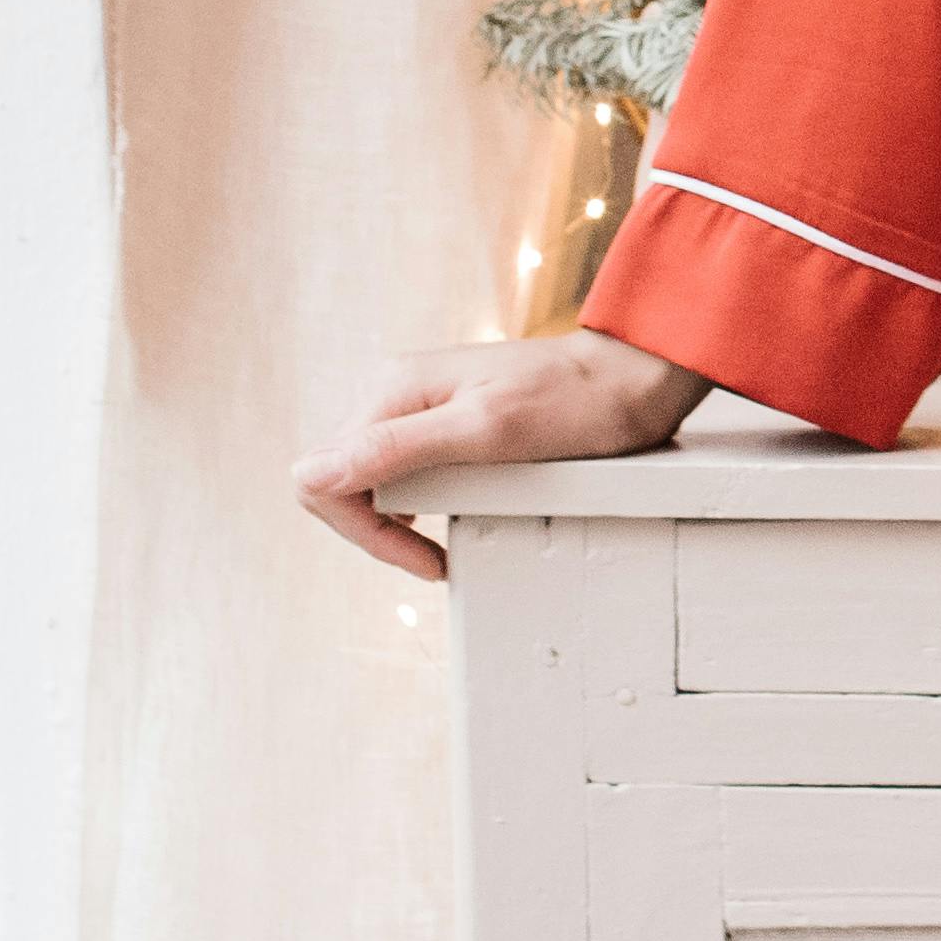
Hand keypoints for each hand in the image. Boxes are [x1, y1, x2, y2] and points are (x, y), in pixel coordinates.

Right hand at [293, 327, 711, 582]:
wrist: (630, 379)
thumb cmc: (573, 403)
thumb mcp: (486, 432)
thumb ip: (397, 450)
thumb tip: (309, 476)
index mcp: (390, 392)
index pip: (323, 479)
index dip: (362, 534)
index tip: (422, 560)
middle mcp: (393, 391)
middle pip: (340, 480)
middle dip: (377, 531)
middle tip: (433, 561)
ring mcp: (416, 402)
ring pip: (368, 477)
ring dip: (393, 520)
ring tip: (439, 545)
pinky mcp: (442, 414)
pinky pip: (402, 466)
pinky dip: (416, 502)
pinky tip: (447, 515)